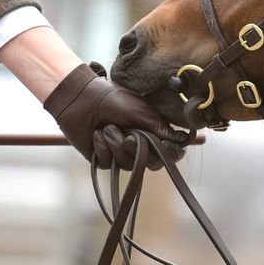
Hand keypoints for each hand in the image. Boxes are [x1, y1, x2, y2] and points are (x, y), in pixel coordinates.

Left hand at [44, 63, 196, 169]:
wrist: (81, 100)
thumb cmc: (112, 99)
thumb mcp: (140, 111)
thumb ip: (160, 128)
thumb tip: (182, 139)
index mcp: (152, 132)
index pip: (170, 152)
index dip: (170, 153)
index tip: (166, 147)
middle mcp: (139, 145)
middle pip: (152, 164)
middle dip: (139, 150)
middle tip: (130, 136)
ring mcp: (121, 153)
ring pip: (128, 165)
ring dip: (116, 144)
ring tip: (107, 128)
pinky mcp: (103, 159)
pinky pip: (108, 163)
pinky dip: (102, 147)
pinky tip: (97, 134)